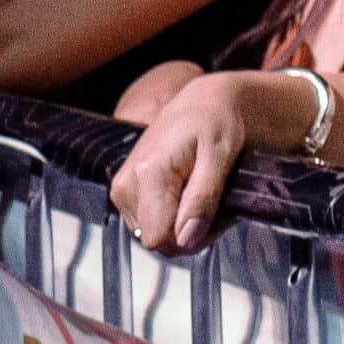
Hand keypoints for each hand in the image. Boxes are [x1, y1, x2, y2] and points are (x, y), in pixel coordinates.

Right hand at [111, 70, 301, 252]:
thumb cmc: (216, 122)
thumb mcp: (221, 157)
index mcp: (147, 175)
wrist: (201, 103)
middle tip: (218, 202)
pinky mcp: (125, 192)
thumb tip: (186, 240)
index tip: (220, 214)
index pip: (160, 238)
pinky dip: (174, 217)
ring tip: (206, 194)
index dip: (194, 236)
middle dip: (192, 231)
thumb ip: (202, 198)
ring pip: (154, 235)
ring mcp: (122, 190)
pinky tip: (190, 195)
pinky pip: (150, 223)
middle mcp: (125, 186)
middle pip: (158, 241)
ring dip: (184, 224)